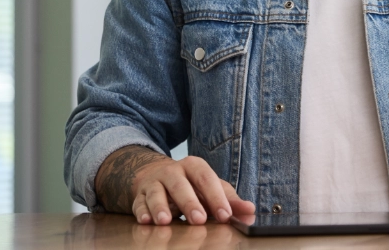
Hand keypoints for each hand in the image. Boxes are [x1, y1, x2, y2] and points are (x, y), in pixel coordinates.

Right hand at [95, 146, 255, 224]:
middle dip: (189, 202)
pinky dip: (142, 212)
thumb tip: (250, 211)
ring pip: (156, 192)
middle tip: (198, 220)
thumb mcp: (211, 188)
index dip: (216, 197)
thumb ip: (230, 200)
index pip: (206, 179)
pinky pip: (139, 203)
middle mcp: (173, 171)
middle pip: (180, 184)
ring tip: (165, 221)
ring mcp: (154, 183)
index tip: (225, 215)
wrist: (158, 176)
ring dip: (160, 207)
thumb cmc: (192, 185)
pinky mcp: (140, 196)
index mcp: (194, 166)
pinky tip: (146, 221)